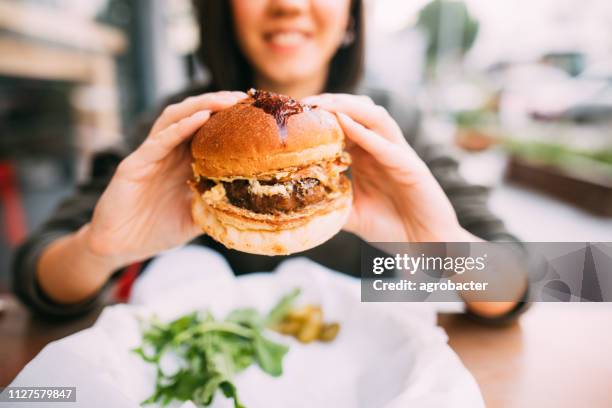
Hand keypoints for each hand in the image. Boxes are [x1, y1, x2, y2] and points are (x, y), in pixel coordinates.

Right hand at [85, 91, 246, 267]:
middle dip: (218, 103)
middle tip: (244, 97)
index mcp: (183, 162)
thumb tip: (250, 204)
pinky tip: (199, 118)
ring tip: (225, 100)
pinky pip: (159, 141)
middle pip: (193, 115)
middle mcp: (168, 152)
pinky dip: (179, 128)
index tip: (254, 111)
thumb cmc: (156, 231)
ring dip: (200, 106)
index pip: (207, 130)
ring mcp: (150, 155)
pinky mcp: (134, 164)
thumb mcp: (196, 217)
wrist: (120, 247)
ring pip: (175, 119)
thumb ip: (216, 206)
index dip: (229, 118)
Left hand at [303, 94, 475, 242]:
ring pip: (375, 117)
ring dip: (348, 107)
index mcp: (369, 156)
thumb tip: (302, 205)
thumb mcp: (353, 215)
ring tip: (322, 104)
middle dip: (332, 102)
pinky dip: (365, 133)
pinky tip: (344, 124)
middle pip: (359, 111)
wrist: (425, 246)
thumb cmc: (392, 228)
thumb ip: (333, 204)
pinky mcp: (412, 168)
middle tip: (303, 104)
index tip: (295, 114)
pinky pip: (387, 146)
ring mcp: (399, 155)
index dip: (322, 115)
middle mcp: (384, 149)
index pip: (345, 123)